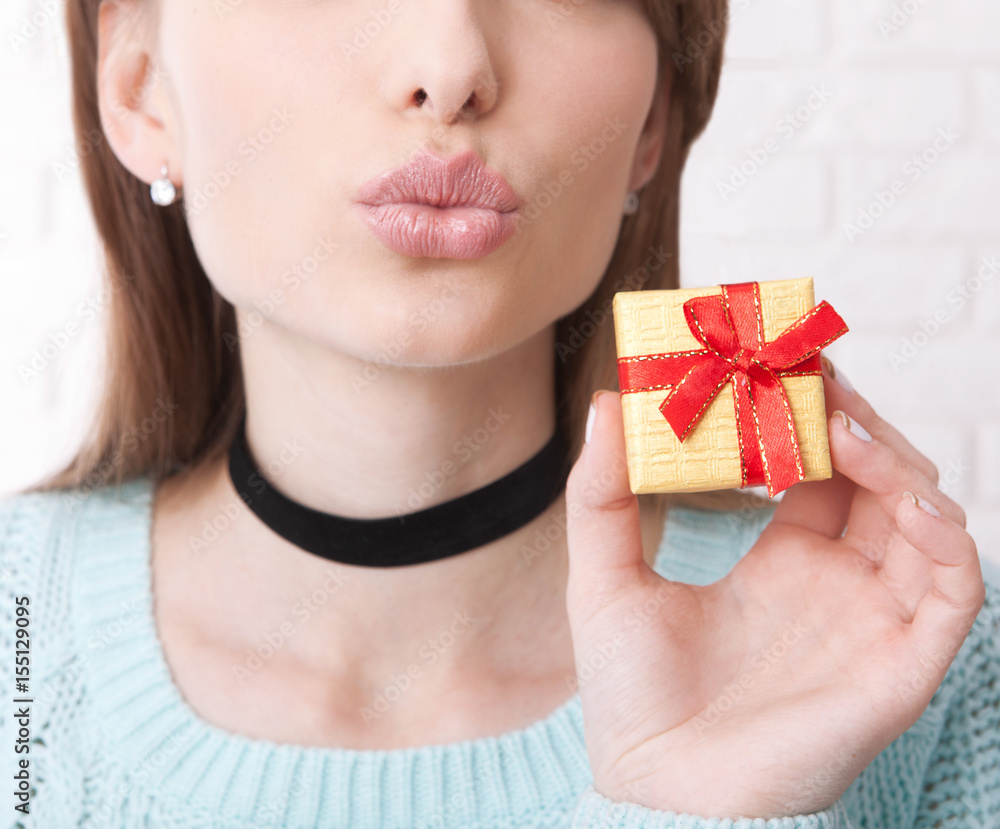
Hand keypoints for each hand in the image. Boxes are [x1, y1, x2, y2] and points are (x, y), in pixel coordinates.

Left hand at [563, 363, 984, 819]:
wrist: (650, 785)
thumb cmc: (630, 690)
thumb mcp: (605, 574)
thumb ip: (602, 492)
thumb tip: (606, 402)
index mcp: (782, 556)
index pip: (825, 466)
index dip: (817, 412)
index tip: (789, 360)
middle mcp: (837, 580)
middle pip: (881, 479)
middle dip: (859, 422)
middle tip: (818, 375)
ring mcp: (871, 618)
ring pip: (925, 520)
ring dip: (899, 463)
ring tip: (846, 427)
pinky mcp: (898, 663)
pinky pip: (952, 589)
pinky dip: (944, 537)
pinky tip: (906, 498)